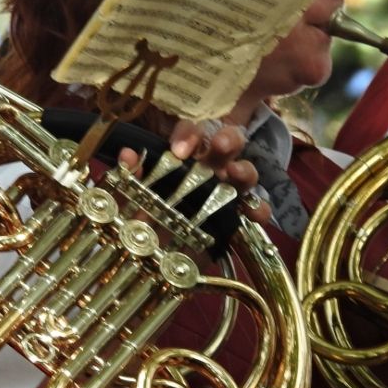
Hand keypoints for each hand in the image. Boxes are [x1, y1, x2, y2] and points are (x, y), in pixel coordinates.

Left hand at [119, 119, 270, 224]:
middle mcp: (209, 169)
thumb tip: (128, 154)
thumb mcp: (132, 194)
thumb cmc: (144, 215)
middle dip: (227, 140)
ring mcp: (226, 192)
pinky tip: (255, 212)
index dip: (188, 135)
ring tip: (237, 172)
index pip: (191, 133)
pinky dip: (259, 209)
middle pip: (227, 144)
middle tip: (220, 144)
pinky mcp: (236, 219)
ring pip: (244, 172)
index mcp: (185, 155)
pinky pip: (255, 210)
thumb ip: (131, 174)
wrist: (153, 255)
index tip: (178, 150)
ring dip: (244, 169)